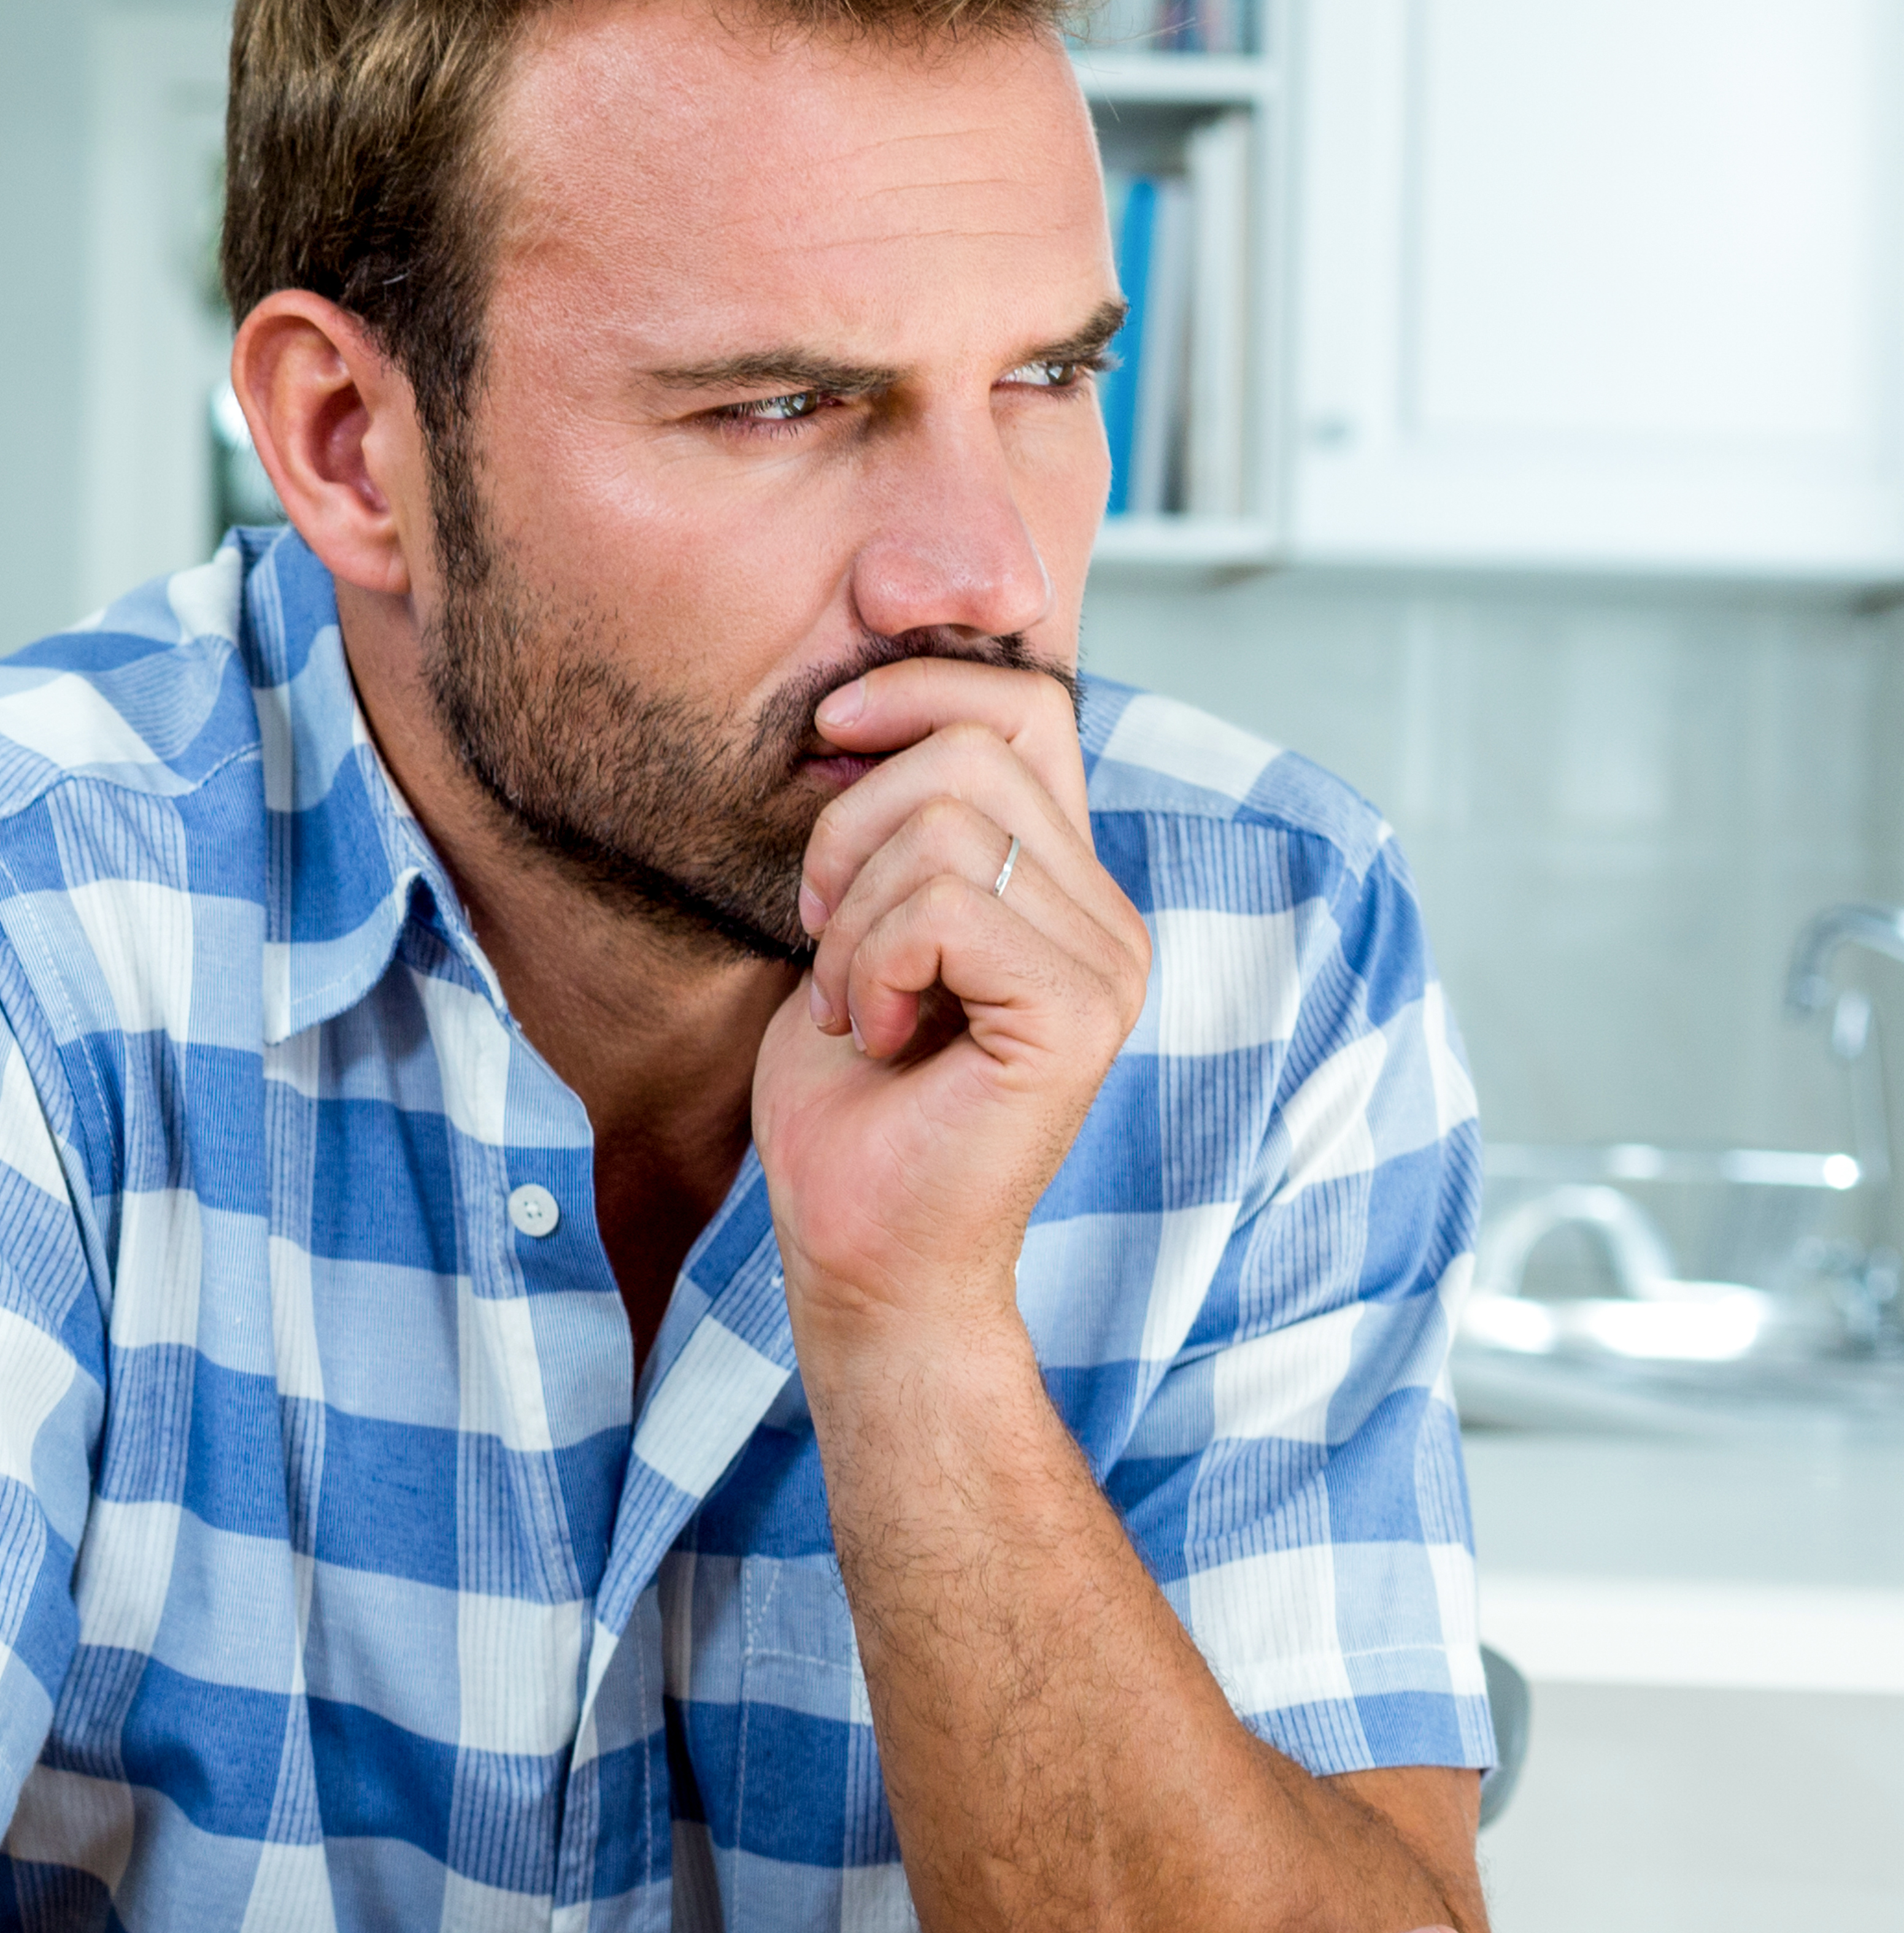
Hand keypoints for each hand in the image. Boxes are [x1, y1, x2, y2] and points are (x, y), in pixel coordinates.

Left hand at [755, 655, 1149, 1342]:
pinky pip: (942, 911)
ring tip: (854, 1005)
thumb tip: (859, 708)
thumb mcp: (851, 928)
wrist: (858, 1245)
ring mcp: (1108, 960)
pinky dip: (870, 967)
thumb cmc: (845, 1101)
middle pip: (965, 752)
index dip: (918, 687)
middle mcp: (1106, 910)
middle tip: (826, 943)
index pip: (1023, 705)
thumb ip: (889, 828)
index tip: (825, 734)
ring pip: (941, 827)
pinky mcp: (1079, 1011)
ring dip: (850, 918)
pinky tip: (875, 1038)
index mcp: (1061, 880)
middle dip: (846, 833)